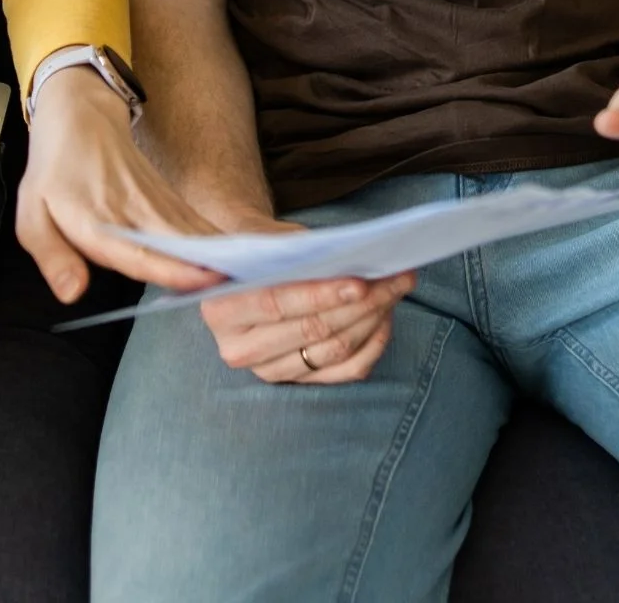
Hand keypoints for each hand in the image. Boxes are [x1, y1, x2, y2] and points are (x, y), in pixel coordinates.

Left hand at [13, 67, 225, 302]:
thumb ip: (53, 258)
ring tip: (251, 280)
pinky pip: (197, 227)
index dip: (169, 268)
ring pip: (194, 234)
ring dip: (222, 257)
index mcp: (96, 219)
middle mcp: (132, 212)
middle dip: (209, 268)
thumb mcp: (31, 217)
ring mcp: (156, 203)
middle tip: (241, 287)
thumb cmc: (56, 171)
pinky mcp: (169, 200)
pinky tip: (240, 263)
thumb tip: (72, 294)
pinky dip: (220, 245)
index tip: (201, 279)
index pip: (136, 251)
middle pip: (177, 244)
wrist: (81, 118)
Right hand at [199, 250, 414, 386]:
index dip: (320, 295)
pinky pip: (347, 370)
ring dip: (374, 317)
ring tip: (397, 288)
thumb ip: (282, 242)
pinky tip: (387, 315)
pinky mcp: (298, 382)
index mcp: (221, 311)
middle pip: (311, 330)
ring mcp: (270, 371)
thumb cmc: (258, 249)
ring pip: (335, 350)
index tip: (360, 283)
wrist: (247, 274)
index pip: (276, 304)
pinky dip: (373, 342)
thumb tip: (332, 251)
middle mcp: (239, 350)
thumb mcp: (258, 236)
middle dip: (361, 303)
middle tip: (396, 277)